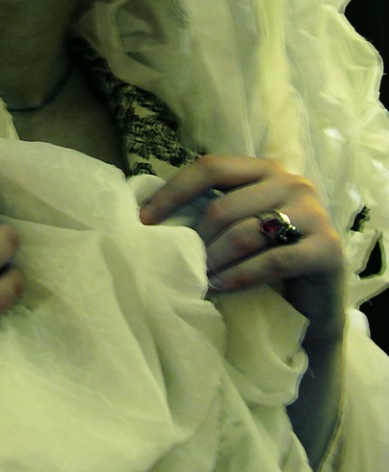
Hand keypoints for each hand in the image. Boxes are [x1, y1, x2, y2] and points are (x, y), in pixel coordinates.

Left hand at [139, 154, 344, 338]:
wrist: (313, 305)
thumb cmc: (264, 260)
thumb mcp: (238, 226)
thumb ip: (212, 210)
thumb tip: (148, 212)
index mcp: (265, 169)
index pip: (212, 167)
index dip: (174, 191)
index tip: (144, 220)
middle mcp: (293, 182)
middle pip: (225, 205)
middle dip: (196, 239)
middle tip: (180, 264)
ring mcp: (314, 213)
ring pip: (246, 233)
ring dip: (214, 260)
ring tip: (198, 279)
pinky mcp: (328, 248)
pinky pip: (273, 260)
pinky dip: (239, 276)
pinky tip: (220, 288)